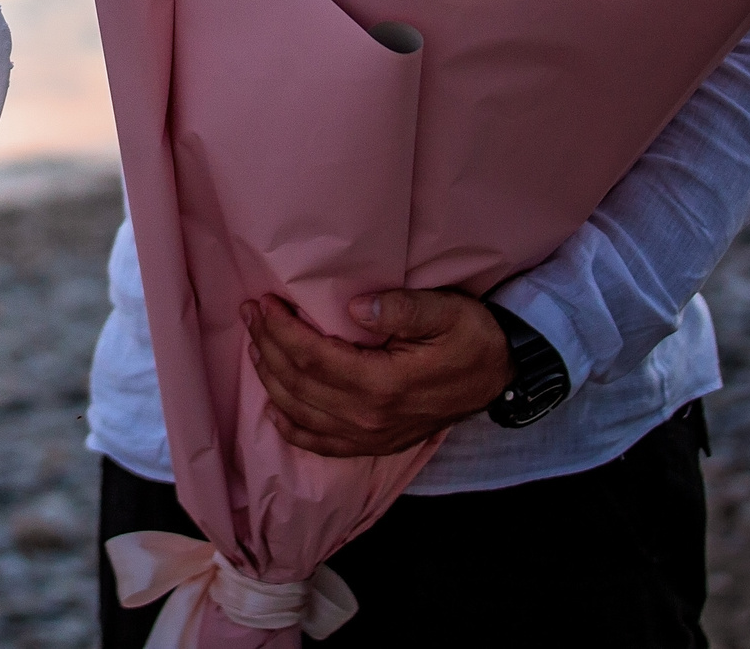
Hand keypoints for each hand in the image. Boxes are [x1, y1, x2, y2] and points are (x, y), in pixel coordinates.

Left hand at [242, 290, 512, 457]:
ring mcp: (370, 437)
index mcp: (383, 385)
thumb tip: (357, 306)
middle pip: (297, 384)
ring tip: (255, 345)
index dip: (280, 330)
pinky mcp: (374, 445)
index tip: (264, 303)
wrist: (499, 375)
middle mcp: (369, 418)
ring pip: (300, 414)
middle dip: (266, 346)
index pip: (311, 357)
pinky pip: (320, 445)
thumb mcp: (446, 312)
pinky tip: (275, 408)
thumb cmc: (471, 338)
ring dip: (270, 379)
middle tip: (250, 313)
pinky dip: (291, 428)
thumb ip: (403, 308)